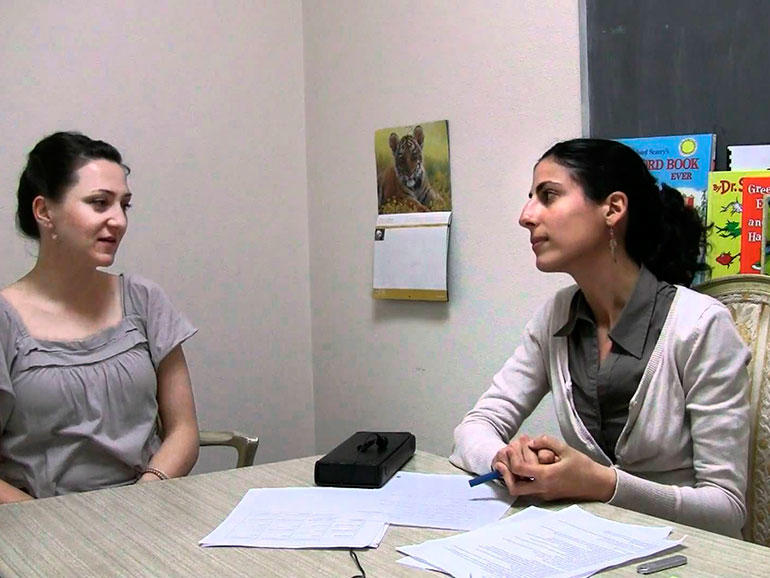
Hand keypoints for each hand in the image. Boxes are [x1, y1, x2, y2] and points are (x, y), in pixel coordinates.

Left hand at [492, 434, 615, 501]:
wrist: (597, 485)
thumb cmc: (583, 466)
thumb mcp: (566, 449)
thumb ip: (547, 442)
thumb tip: (531, 442)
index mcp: (547, 476)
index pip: (520, 470)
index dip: (511, 458)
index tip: (510, 448)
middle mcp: (543, 489)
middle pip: (514, 488)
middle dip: (505, 475)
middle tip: (502, 462)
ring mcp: (545, 495)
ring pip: (520, 491)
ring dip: (512, 478)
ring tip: (510, 464)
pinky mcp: (547, 496)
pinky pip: (528, 490)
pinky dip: (521, 481)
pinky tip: (522, 469)